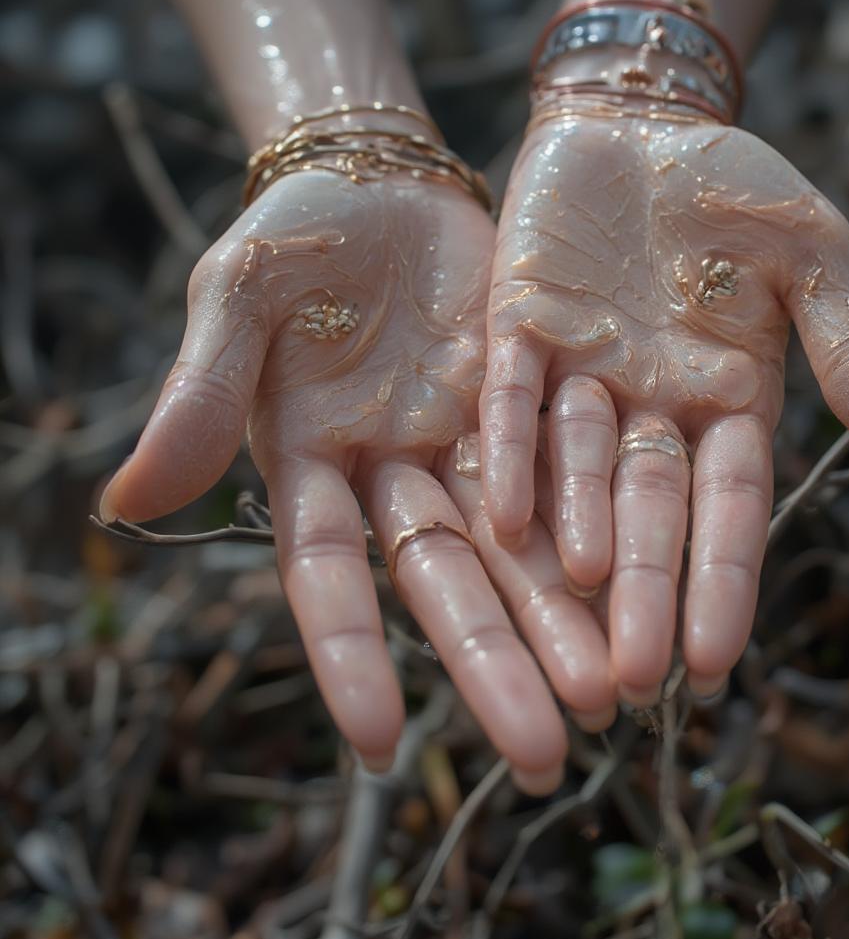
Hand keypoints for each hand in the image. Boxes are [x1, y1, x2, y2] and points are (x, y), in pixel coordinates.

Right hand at [100, 169, 616, 790]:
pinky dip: (592, 530)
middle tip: (545, 757)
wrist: (379, 181)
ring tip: (612, 698)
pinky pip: (563, 472)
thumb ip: (199, 393)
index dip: (350, 656)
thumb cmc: (292, 236)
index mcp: (310, 459)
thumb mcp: (237, 297)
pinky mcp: (523, 403)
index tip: (376, 749)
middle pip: (445, 581)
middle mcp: (393, 472)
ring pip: (517, 546)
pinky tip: (632, 593)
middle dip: (493, 666)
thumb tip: (125, 501)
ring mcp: (463, 443)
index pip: (326, 575)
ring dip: (561, 621)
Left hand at [481, 104, 848, 702]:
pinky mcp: (516, 329)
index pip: (728, 508)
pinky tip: (504, 517)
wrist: (644, 120)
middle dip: (643, 591)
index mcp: (724, 400)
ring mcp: (578, 372)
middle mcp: (648, 404)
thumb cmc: (734, 187)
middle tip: (634, 683)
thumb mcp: (812, 254)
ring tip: (580, 603)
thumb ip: (848, 346)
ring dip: (577, 533)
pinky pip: (512, 399)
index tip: (716, 664)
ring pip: (577, 467)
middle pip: (647, 509)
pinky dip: (513, 450)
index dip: (722, 580)